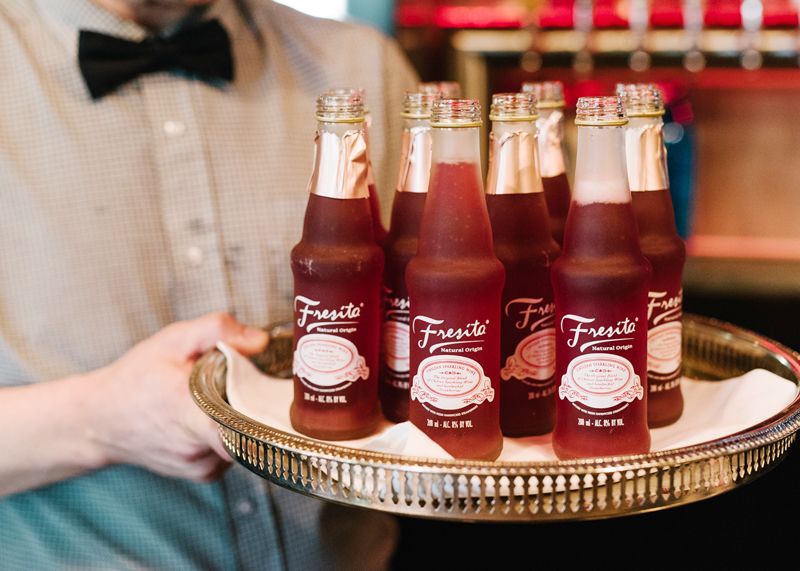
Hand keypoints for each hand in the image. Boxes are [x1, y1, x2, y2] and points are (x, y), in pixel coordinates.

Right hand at [90, 312, 267, 481]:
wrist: (99, 421)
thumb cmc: (135, 377)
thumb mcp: (172, 340)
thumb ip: (217, 331)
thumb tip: (260, 341)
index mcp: (190, 412)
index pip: (242, 426)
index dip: (263, 408)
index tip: (268, 388)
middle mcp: (197, 447)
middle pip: (253, 427)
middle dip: (256, 402)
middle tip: (243, 381)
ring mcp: (201, 465)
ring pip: (245, 438)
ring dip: (241, 416)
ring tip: (217, 398)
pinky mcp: (204, 474)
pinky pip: (234, 450)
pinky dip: (230, 431)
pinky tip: (210, 416)